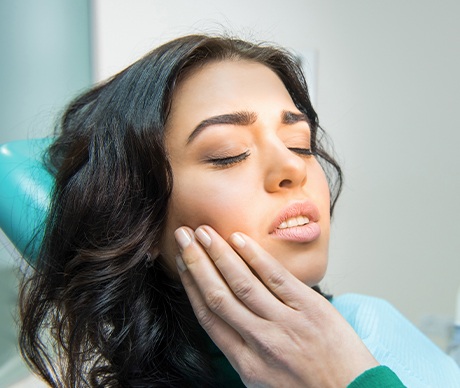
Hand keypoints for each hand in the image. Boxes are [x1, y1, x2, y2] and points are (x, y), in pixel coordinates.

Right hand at [174, 225, 377, 387]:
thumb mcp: (265, 381)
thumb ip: (244, 350)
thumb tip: (227, 318)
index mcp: (246, 363)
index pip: (209, 317)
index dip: (191, 286)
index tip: (182, 264)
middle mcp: (261, 342)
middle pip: (218, 295)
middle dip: (197, 263)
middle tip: (183, 237)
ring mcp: (286, 323)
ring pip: (242, 283)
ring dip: (219, 254)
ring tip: (204, 232)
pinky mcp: (310, 308)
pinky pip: (276, 277)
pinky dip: (255, 257)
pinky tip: (239, 239)